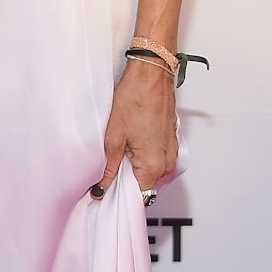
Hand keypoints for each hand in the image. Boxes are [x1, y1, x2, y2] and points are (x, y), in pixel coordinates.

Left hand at [89, 58, 177, 199]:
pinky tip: (128, 145)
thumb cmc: (134, 99)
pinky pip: (156, 159)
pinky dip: (142, 157)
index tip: (102, 193)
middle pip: (144, 185)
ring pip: (150, 172)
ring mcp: (171, 152)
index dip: (118, 196)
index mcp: (154, 166)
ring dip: (133, 168)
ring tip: (116, 154)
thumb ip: (109, 168)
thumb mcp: (114, 136)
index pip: (138, 197)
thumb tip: (100, 189)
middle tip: (104, 170)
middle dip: (124, 181)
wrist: (151, 74)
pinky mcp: (170, 142)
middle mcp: (167, 164)